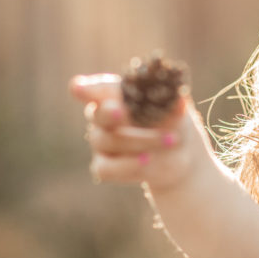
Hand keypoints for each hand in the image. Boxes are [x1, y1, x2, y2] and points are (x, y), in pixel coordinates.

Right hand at [70, 73, 199, 190]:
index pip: (94, 90)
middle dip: (108, 113)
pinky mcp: (104, 167)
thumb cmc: (172, 122)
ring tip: (171, 140)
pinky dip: (128, 165)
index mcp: (115, 95)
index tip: (78, 88)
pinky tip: (148, 160)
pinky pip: (106, 169)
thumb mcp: (176, 110)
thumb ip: (173, 105)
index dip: (84, 89)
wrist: (179, 155)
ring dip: (140, 140)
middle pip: (99, 115)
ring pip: (108, 141)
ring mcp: (101, 143)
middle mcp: (102, 117)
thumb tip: (180, 101)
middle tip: (121, 111)